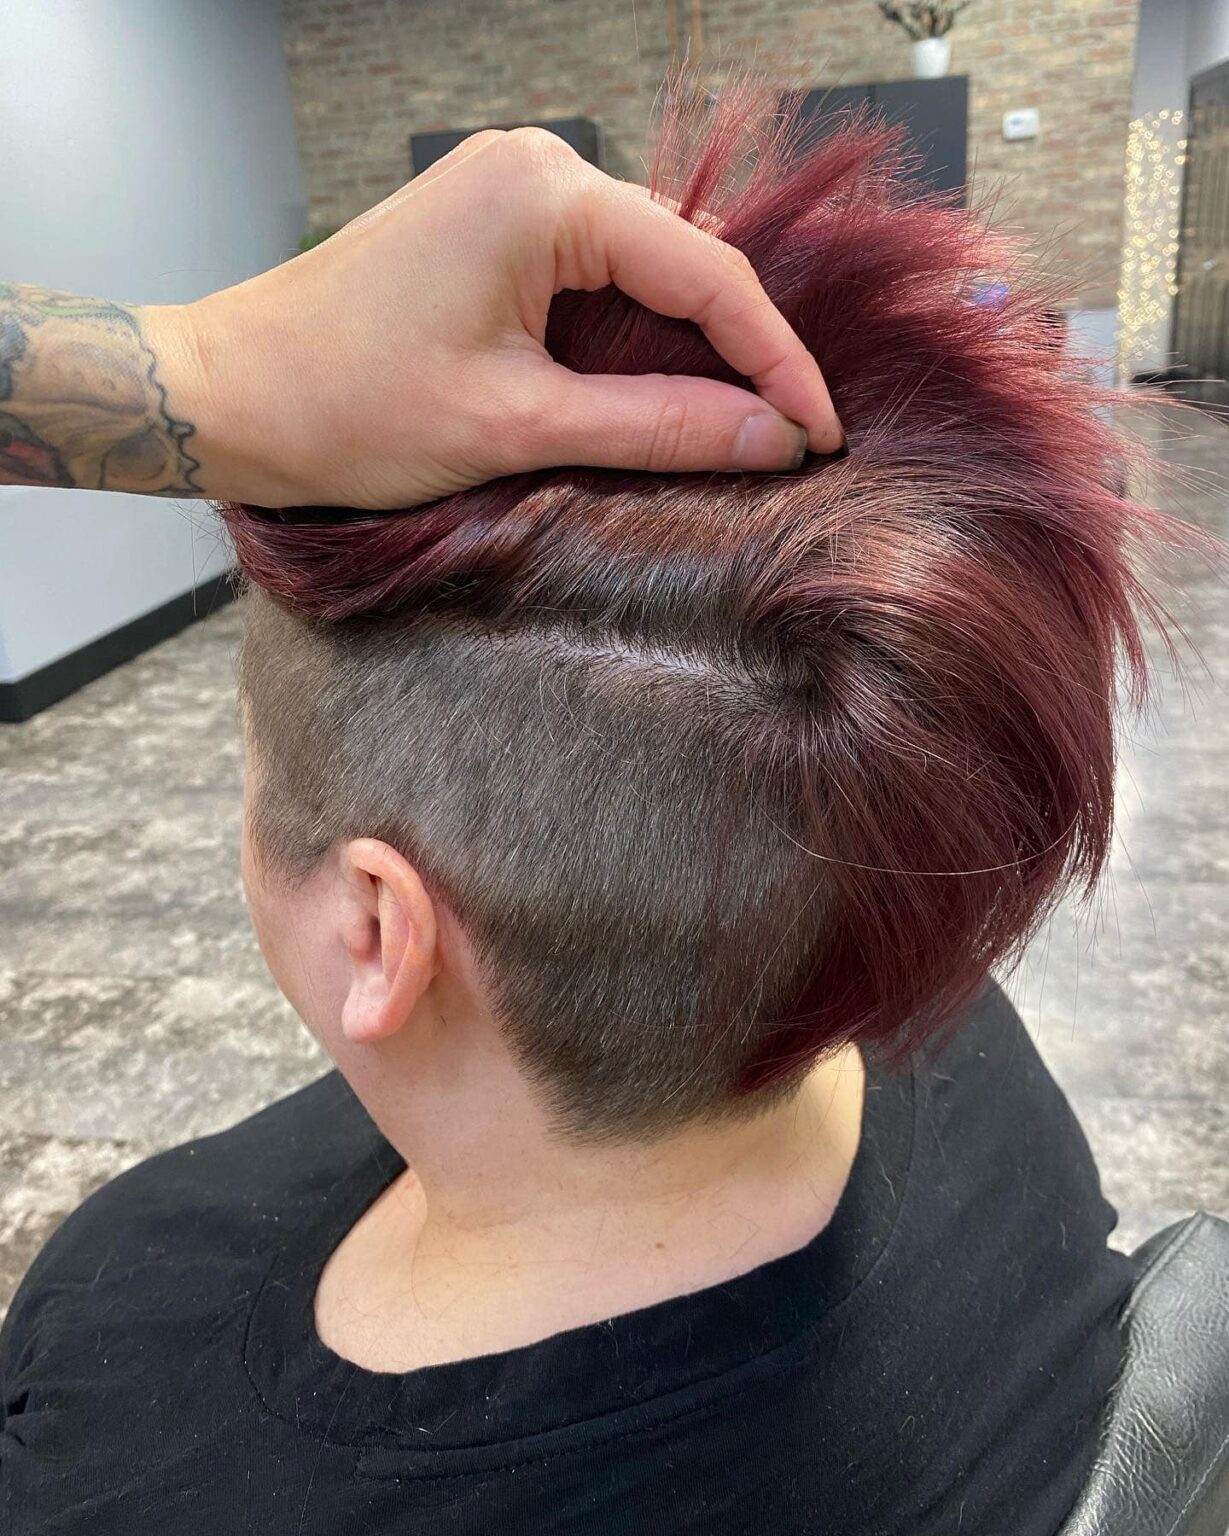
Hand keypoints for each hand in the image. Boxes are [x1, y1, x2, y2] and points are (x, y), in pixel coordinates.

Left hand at [171, 128, 841, 508]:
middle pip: (681, 266)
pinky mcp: (488, 227)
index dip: (776, 362)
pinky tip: (654, 397)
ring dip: (684, 351)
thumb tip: (774, 439)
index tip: (822, 432)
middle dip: (737, 355)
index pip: (707, 276)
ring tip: (734, 429)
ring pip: (640, 273)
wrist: (229, 393)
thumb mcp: (519, 425)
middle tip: (785, 440)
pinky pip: (591, 277)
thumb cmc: (350, 407)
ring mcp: (508, 191)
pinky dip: (627, 340)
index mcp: (547, 195)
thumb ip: (658, 427)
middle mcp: (536, 168)